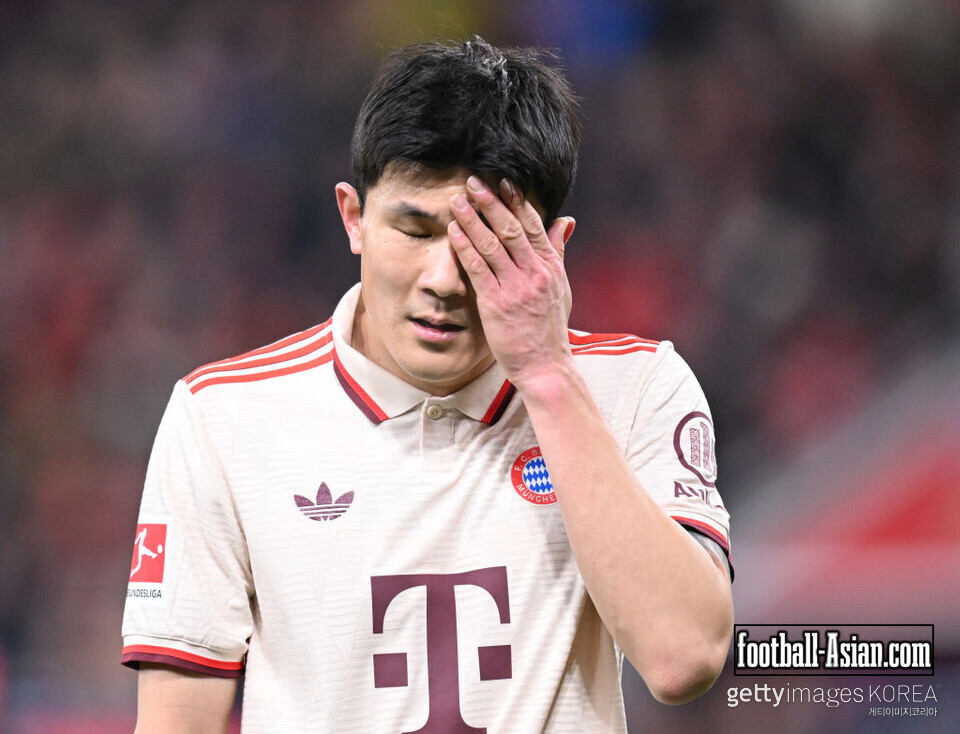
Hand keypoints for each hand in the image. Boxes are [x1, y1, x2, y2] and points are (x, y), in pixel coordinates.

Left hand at [448, 175, 574, 387]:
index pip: (533, 225)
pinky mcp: (496, 303)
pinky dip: (464, 247)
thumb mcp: (560, 286)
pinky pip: (478, 268)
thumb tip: (565, 220)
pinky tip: (453, 231)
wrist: (545, 365)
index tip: (503, 180)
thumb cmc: (549, 328)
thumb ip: (558, 251)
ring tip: (458, 200)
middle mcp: (534, 273)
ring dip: (473, 219)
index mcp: (550, 267)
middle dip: (491, 202)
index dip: (516, 201)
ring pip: (492, 244)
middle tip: (474, 181)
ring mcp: (515, 288)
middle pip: (511, 228)